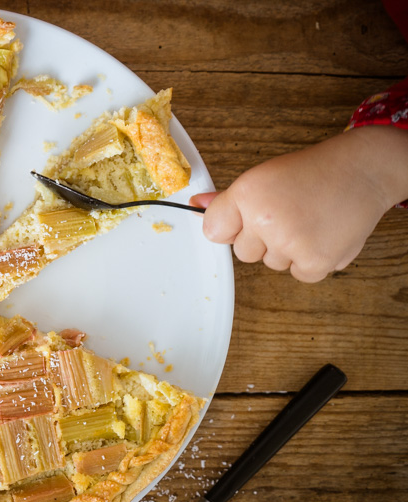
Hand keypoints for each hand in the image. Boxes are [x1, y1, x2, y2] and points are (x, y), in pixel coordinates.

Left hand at [191, 126, 407, 281]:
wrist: (361, 172)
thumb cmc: (311, 173)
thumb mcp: (262, 178)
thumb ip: (226, 200)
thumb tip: (196, 206)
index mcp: (247, 196)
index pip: (214, 231)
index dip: (231, 226)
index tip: (247, 218)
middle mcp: (265, 221)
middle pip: (242, 252)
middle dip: (260, 238)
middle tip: (286, 214)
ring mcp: (290, 244)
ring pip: (271, 264)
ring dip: (286, 250)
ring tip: (307, 221)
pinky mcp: (316, 262)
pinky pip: (298, 274)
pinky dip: (309, 261)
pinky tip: (320, 235)